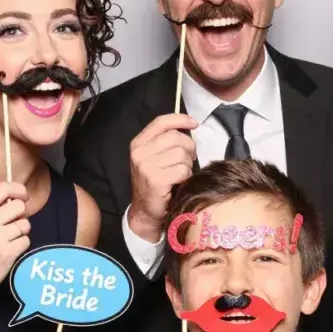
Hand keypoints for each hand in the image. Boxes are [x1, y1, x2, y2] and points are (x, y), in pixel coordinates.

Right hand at [0, 181, 30, 303]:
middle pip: (19, 206)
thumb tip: (18, 197)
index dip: (19, 190)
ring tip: (8, 241)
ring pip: (25, 224)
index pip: (4, 188)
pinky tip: (9, 251)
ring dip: (21, 233)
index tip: (23, 196)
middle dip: (20, 216)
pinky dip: (21, 246)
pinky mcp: (7, 252)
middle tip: (11, 226)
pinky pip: (26, 241)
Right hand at [128, 114, 197, 242]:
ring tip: (180, 174)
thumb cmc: (154, 183)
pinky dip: (186, 176)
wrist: (145, 212)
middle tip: (187, 160)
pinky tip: (179, 182)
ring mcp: (146, 166)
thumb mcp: (153, 158)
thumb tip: (189, 127)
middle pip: (176, 137)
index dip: (180, 119)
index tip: (194, 123)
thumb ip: (165, 142)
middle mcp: (140, 152)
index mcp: (138, 143)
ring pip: (182, 154)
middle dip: (189, 148)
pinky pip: (183, 170)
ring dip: (188, 165)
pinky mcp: (156, 180)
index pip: (161, 122)